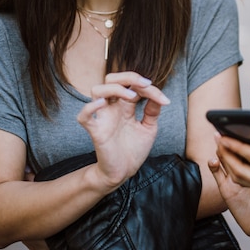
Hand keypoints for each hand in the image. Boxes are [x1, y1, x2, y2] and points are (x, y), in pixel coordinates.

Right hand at [77, 72, 169, 188]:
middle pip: (111, 79)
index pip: (133, 86)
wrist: (124, 172)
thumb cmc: (134, 149)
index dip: (148, 87)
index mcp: (125, 106)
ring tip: (132, 96)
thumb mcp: (148, 128)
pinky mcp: (96, 131)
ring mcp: (103, 118)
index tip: (164, 100)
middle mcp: (112, 108)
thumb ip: (152, 111)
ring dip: (115, 88)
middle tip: (145, 84)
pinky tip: (103, 104)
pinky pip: (84, 116)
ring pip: (97, 90)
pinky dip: (90, 107)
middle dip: (128, 77)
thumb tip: (161, 97)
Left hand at [214, 131, 249, 209]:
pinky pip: (247, 180)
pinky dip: (234, 169)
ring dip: (228, 162)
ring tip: (220, 144)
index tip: (225, 135)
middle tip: (216, 136)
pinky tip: (231, 157)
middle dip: (227, 154)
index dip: (238, 146)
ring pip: (241, 177)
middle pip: (242, 170)